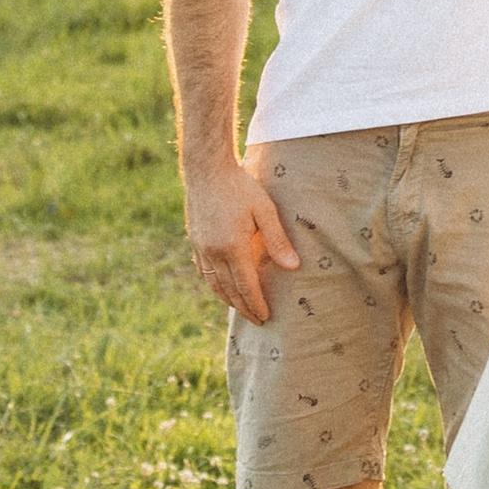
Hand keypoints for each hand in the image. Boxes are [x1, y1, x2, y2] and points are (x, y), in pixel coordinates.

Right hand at [185, 156, 299, 325]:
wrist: (206, 168)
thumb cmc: (240, 186)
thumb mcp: (265, 210)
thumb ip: (277, 240)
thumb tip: (293, 267)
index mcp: (232, 247)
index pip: (246, 285)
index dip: (255, 303)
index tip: (264, 317)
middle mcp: (213, 252)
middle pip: (229, 289)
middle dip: (243, 307)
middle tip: (256, 320)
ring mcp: (201, 247)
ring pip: (214, 283)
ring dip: (228, 299)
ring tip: (240, 308)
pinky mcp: (195, 240)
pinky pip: (204, 271)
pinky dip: (214, 284)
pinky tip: (221, 286)